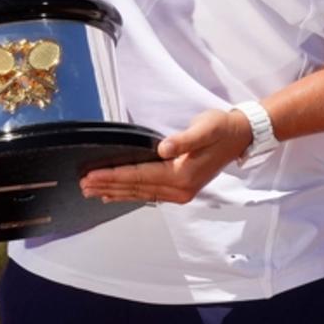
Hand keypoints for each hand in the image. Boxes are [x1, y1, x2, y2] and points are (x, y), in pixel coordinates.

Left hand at [80, 109, 252, 205]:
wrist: (240, 136)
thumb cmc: (221, 128)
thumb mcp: (205, 128)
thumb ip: (184, 139)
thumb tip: (163, 149)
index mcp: (182, 175)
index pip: (139, 176)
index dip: (114, 176)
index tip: (92, 175)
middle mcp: (180, 189)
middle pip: (136, 188)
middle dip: (108, 186)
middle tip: (83, 185)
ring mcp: (180, 192)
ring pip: (140, 194)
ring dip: (115, 192)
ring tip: (92, 191)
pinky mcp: (180, 188)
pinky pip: (148, 194)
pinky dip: (129, 194)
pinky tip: (115, 195)